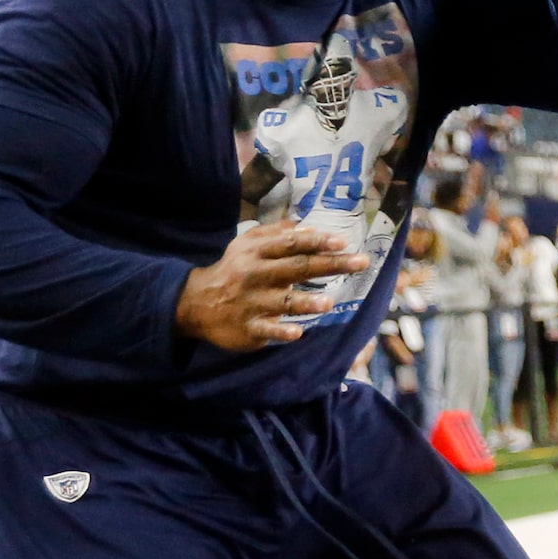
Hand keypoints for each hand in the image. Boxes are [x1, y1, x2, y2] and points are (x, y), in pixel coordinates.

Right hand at [175, 220, 367, 350]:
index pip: (290, 244)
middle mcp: (255, 275)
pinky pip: (267, 329)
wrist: (196, 303)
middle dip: (330, 265)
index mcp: (257, 253)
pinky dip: (281, 331)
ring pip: (282, 302)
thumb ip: (277, 234)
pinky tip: (298, 333)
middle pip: (296, 268)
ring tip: (329, 303)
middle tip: (361, 263)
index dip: (316, 242)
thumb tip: (310, 225)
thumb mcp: (248, 245)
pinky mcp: (249, 328)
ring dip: (306, 302)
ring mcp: (251, 303)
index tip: (342, 242)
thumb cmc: (234, 270)